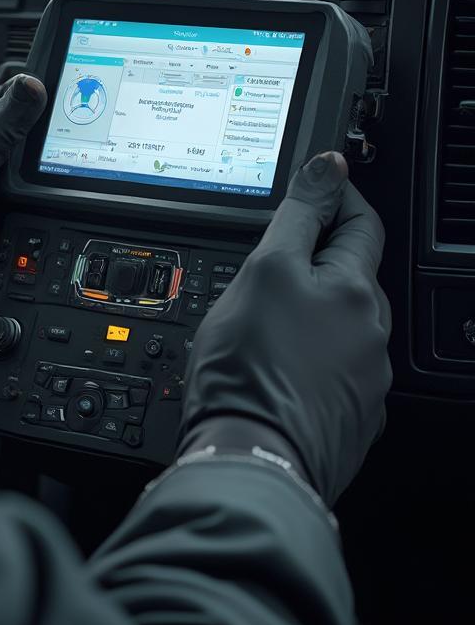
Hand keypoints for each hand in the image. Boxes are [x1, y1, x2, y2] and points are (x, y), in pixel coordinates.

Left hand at [0, 74, 46, 322]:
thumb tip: (29, 86)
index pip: (9, 95)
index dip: (40, 94)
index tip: (71, 101)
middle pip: (24, 126)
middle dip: (47, 133)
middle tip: (70, 142)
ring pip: (29, 157)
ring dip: (47, 162)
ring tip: (64, 165)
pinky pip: (28, 184)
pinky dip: (42, 186)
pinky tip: (52, 189)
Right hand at [179, 152, 390, 503]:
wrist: (251, 458)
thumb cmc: (252, 368)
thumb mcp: (266, 270)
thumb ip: (300, 215)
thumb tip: (328, 167)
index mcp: (357, 293)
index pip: (361, 223)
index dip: (335, 197)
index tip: (313, 188)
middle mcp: (373, 335)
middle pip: (350, 277)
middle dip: (316, 261)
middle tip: (269, 261)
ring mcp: (364, 380)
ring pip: (339, 326)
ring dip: (311, 313)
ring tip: (262, 322)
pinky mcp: (348, 416)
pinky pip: (331, 369)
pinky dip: (308, 357)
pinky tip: (274, 365)